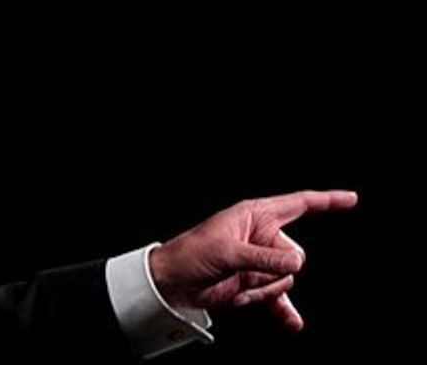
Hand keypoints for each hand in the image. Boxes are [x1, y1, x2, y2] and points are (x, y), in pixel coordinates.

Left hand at [149, 189, 356, 330]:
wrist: (171, 282)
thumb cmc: (190, 254)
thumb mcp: (227, 252)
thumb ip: (264, 258)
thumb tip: (297, 264)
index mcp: (254, 215)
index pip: (298, 204)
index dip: (327, 201)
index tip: (351, 199)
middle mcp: (261, 236)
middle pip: (295, 255)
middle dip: (274, 271)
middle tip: (245, 274)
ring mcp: (260, 262)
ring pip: (286, 279)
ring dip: (263, 290)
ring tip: (237, 289)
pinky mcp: (255, 284)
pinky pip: (279, 298)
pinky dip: (285, 311)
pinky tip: (293, 324)